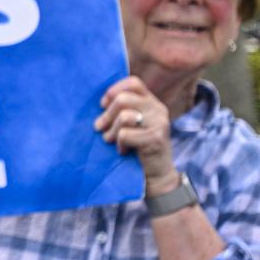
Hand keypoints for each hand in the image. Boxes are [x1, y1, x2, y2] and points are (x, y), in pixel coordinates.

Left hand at [94, 76, 178, 193]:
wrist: (158, 176)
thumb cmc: (139, 149)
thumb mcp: (133, 125)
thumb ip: (123, 110)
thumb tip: (100, 103)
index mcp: (152, 103)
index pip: (133, 83)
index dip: (114, 90)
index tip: (103, 105)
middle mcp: (158, 110)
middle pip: (123, 99)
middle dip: (107, 115)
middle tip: (100, 128)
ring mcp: (159, 124)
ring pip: (124, 116)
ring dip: (111, 131)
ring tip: (109, 140)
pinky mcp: (156, 139)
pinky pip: (125, 135)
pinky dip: (119, 144)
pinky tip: (123, 151)